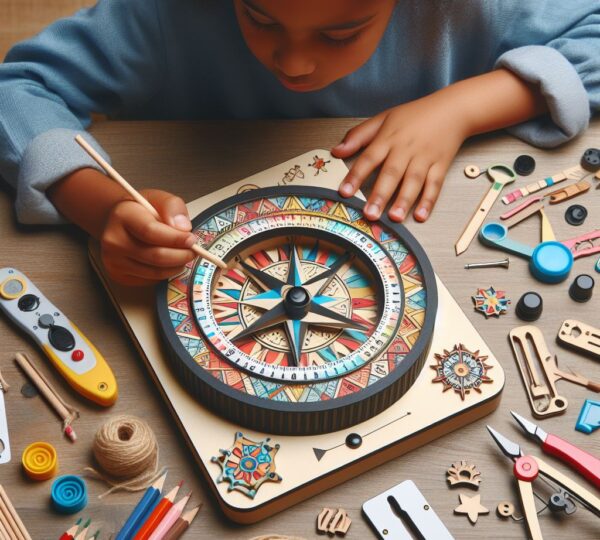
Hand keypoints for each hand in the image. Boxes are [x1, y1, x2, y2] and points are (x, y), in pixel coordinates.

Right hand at [100, 189, 196, 285]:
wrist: (120, 221)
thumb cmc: (142, 210)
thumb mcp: (158, 198)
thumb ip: (173, 207)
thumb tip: (183, 228)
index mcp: (122, 215)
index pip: (150, 231)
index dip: (175, 239)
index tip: (191, 240)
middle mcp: (113, 240)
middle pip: (155, 256)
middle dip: (181, 256)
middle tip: (193, 251)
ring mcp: (113, 260)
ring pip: (155, 272)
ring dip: (176, 266)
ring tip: (183, 255)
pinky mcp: (118, 275)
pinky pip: (150, 280)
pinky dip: (165, 273)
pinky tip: (168, 262)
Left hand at [332, 92, 467, 222]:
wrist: (452, 109)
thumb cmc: (415, 115)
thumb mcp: (383, 118)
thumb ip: (358, 136)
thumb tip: (336, 151)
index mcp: (389, 138)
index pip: (369, 158)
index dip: (355, 175)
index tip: (344, 192)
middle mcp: (406, 149)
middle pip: (391, 173)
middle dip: (380, 195)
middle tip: (369, 214)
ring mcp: (424, 158)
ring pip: (413, 181)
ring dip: (403, 201)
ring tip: (393, 218)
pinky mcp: (441, 165)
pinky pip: (435, 185)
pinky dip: (428, 201)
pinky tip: (420, 216)